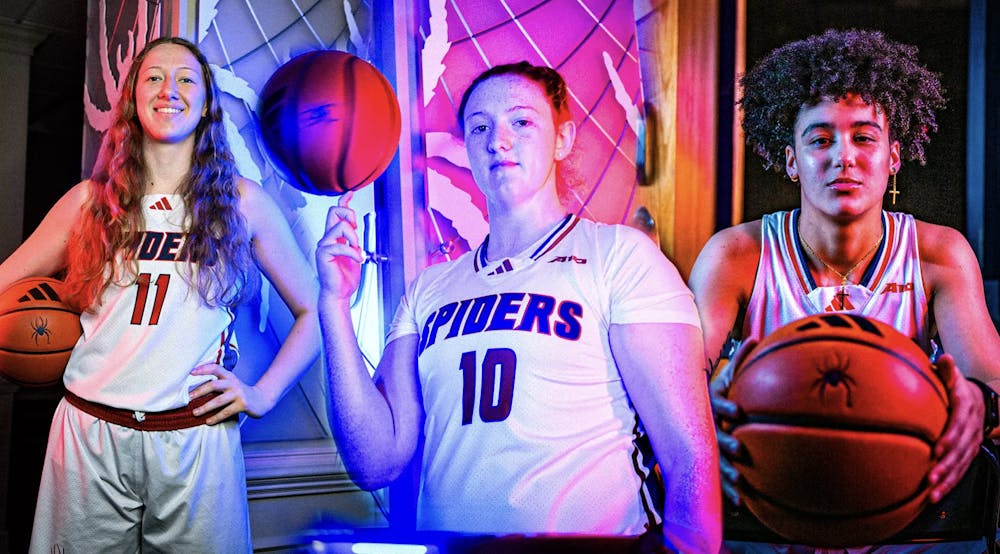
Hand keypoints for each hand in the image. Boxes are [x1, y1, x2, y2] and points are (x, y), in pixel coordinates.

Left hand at [189, 363, 272, 423]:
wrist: (261, 400)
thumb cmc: (240, 393)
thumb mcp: (231, 383)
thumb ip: (218, 382)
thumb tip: (195, 389)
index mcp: (229, 376)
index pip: (215, 368)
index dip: (203, 369)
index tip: (191, 372)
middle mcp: (233, 383)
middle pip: (214, 385)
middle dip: (199, 391)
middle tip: (188, 398)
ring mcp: (238, 394)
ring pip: (218, 401)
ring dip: (205, 407)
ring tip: (195, 412)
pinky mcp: (242, 404)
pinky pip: (226, 412)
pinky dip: (216, 417)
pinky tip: (208, 421)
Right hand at [316, 191, 362, 300]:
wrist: (339, 293)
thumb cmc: (345, 277)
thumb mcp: (355, 252)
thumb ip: (354, 239)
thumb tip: (356, 227)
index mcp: (335, 237)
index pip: (336, 213)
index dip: (344, 201)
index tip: (351, 193)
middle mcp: (327, 238)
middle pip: (334, 211)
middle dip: (349, 215)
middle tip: (356, 230)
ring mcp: (324, 245)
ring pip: (340, 227)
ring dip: (354, 238)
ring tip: (358, 251)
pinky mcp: (323, 254)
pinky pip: (341, 245)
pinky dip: (353, 252)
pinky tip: (358, 258)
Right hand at [710, 339, 756, 505]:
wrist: (685, 410)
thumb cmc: (713, 393)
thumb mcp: (723, 377)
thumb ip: (739, 360)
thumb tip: (754, 339)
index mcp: (711, 406)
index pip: (718, 406)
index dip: (728, 408)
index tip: (738, 412)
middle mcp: (705, 427)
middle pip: (715, 437)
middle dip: (726, 446)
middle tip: (739, 451)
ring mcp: (704, 446)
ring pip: (713, 463)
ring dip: (725, 476)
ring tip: (739, 488)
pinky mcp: (707, 462)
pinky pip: (714, 480)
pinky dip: (723, 494)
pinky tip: (736, 509)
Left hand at [928, 354, 983, 501]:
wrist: (978, 398)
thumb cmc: (956, 387)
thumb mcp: (953, 376)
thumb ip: (947, 370)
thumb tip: (945, 359)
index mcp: (966, 407)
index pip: (959, 423)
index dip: (951, 436)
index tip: (938, 448)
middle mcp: (971, 427)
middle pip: (961, 449)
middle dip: (947, 465)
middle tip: (931, 478)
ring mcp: (972, 442)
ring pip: (962, 464)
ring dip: (948, 480)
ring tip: (932, 493)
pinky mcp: (969, 452)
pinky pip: (961, 470)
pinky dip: (950, 483)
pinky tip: (936, 495)